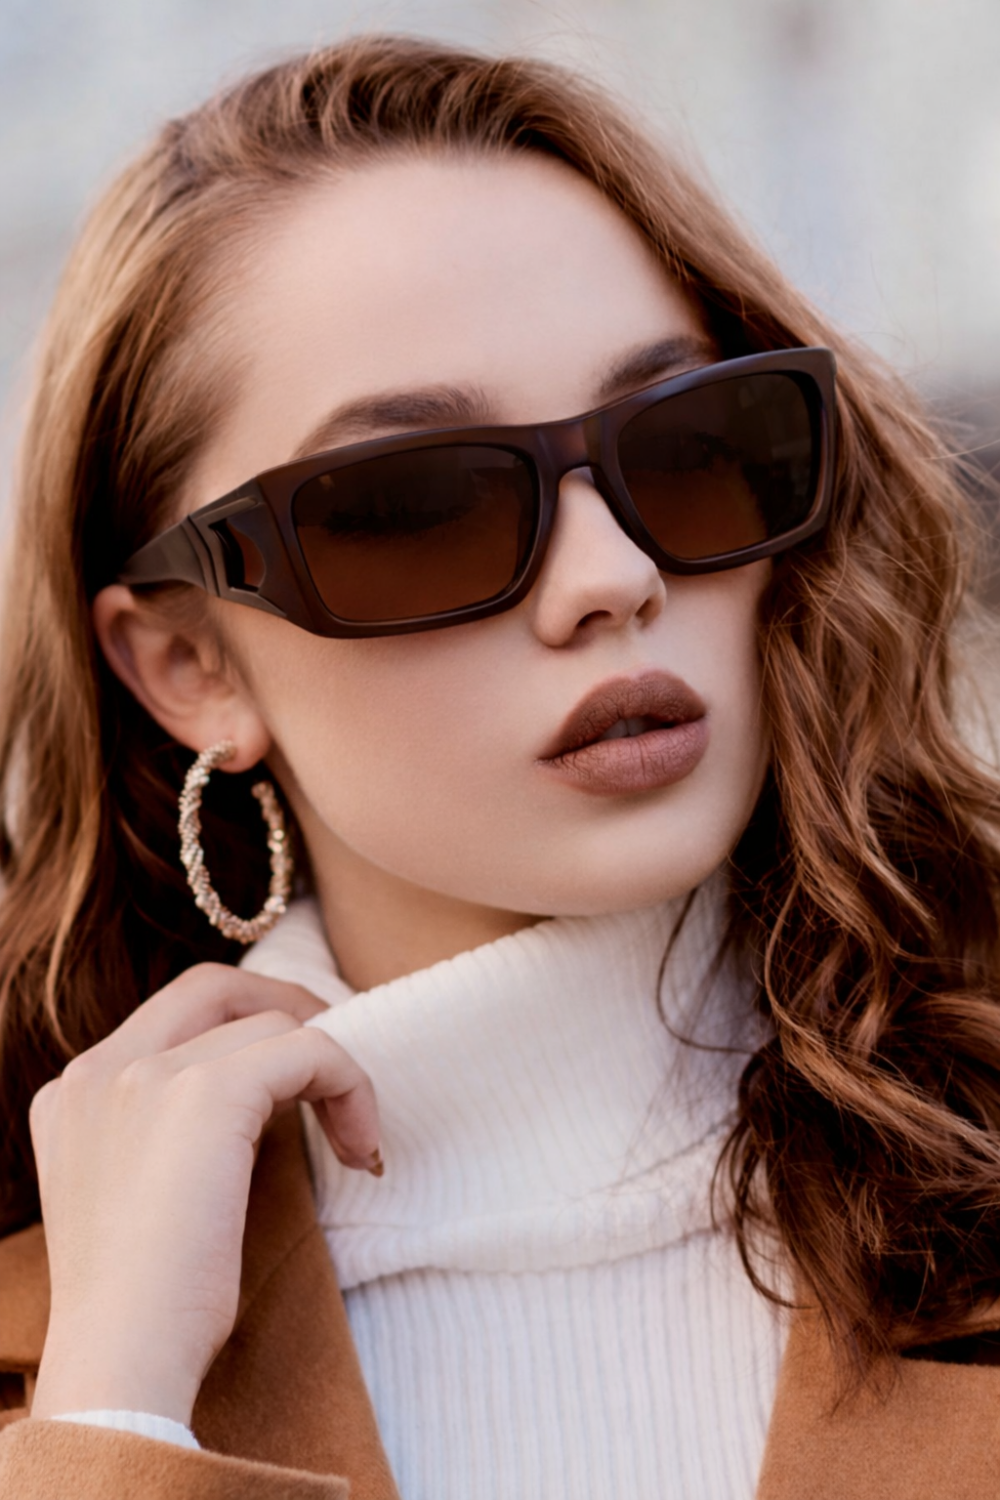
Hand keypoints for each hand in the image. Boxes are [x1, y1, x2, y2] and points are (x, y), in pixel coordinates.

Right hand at [29, 964, 379, 1426]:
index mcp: (74, 1093)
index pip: (172, 1015)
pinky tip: (362, 1149)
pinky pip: (309, 1052)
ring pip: (272, 1022)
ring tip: (355, 1137)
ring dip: (332, 1071)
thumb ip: (168, 1134)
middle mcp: (99, 1069)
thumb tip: (265, 1099)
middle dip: (287, 1007)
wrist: (121, 1366)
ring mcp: (145, 1074)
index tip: (297, 1072)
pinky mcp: (205, 1094)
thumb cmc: (144, 1310)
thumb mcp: (138, 1197)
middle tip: (338, 1067)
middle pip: (213, 987)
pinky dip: (350, 1087)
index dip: (245, 1025)